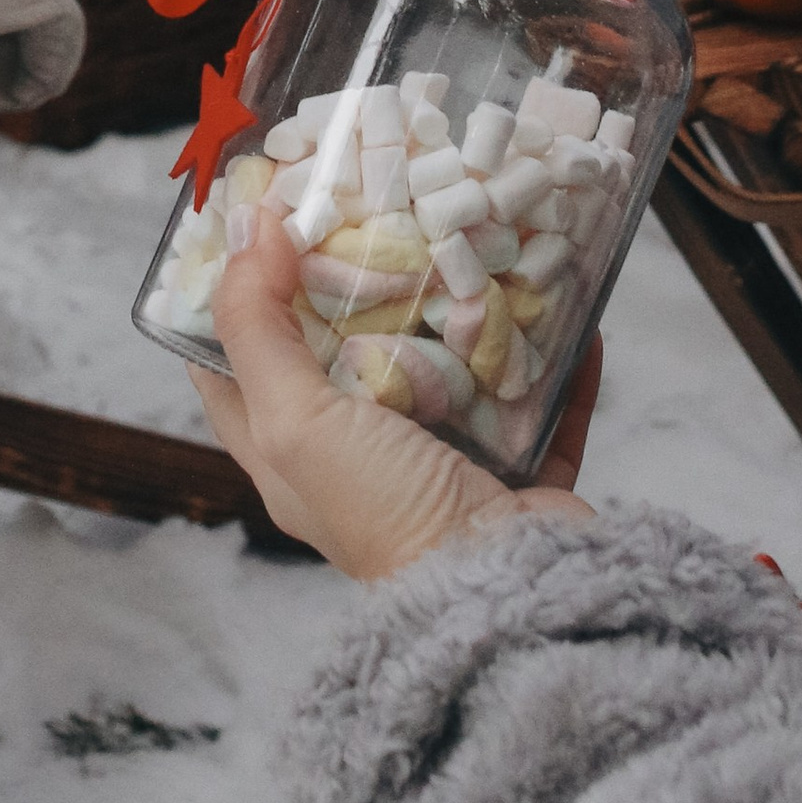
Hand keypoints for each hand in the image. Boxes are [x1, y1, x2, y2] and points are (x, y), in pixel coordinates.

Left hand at [188, 216, 601, 584]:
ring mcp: (447, 466)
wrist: (509, 596)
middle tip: (379, 206)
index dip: (232, 295)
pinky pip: (541, 400)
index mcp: (295, 458)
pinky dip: (556, 354)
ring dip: (467, 308)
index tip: (252, 221)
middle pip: (352, 355)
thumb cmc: (387, 516)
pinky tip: (570, 301)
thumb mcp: (294, 421)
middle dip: (364, 283)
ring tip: (476, 236)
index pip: (237, 369)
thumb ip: (257, 327)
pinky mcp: (522, 472)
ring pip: (453, 369)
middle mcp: (364, 462)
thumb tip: (242, 229)